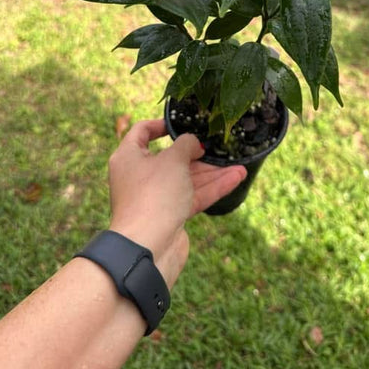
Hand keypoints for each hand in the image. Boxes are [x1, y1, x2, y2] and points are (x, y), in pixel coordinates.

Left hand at [108, 119, 245, 287]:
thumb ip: (186, 144)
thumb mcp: (173, 159)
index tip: (183, 121)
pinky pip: (193, 196)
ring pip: (186, 179)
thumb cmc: (154, 194)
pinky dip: (212, 188)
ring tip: (240, 164)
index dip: (162, 124)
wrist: (148, 247)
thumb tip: (193, 143)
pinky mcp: (170, 215)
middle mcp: (140, 175)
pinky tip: (236, 178)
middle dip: (198, 154)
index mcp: (129, 157)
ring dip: (212, 172)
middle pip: (171, 158)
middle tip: (219, 147)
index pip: (142, 132)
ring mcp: (156, 197)